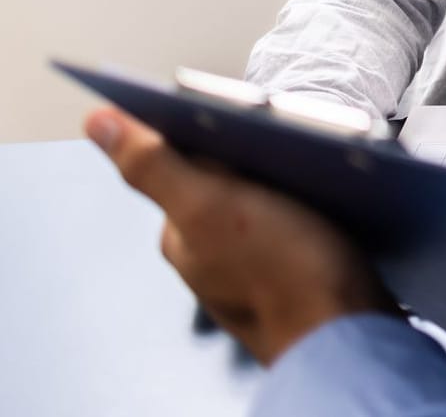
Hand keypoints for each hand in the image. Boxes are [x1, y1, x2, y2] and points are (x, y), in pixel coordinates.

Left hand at [85, 107, 397, 364]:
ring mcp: (255, 264)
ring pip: (269, 198)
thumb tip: (98, 122)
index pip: (187, 158)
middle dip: (261, 150)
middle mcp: (211, 253)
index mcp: (183, 234)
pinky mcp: (298, 270)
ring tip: (321, 166)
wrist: (347, 332)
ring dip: (292, 175)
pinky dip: (314, 203)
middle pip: (230, 176)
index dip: (217, 126)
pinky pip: (299, 220)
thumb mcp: (209, 206)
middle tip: (296, 139)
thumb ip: (153, 164)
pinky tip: (336, 199)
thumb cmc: (283, 274)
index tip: (253, 114)